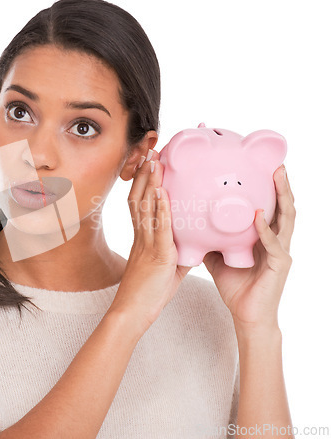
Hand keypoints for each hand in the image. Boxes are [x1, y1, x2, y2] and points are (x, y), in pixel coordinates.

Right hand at [109, 149, 191, 334]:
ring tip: (155, 161)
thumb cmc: (148, 290)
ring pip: (145, 207)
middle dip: (143, 173)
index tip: (150, 162)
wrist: (133, 311)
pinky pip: (158, 227)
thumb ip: (180, 250)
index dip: (143, 181)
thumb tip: (196, 241)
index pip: (140, 203)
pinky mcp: (156, 255)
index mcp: (143, 237)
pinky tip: (161, 191)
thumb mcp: (167, 266)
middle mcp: (142, 236)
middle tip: (151, 151)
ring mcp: (147, 244)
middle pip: (138, 197)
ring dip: (149, 182)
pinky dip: (159, 207)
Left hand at [203, 165, 295, 332]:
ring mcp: (280, 251)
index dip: (267, 187)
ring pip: (286, 219)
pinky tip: (259, 216)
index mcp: (263, 235)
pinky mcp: (279, 265)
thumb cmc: (235, 284)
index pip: (269, 205)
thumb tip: (192, 220)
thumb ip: (211, 237)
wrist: (245, 314)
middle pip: (283, 206)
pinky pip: (273, 244)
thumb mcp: (218, 254)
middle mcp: (276, 239)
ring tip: (277, 176)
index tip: (262, 166)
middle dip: (281, 184)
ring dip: (283, 197)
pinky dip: (266, 229)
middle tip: (276, 164)